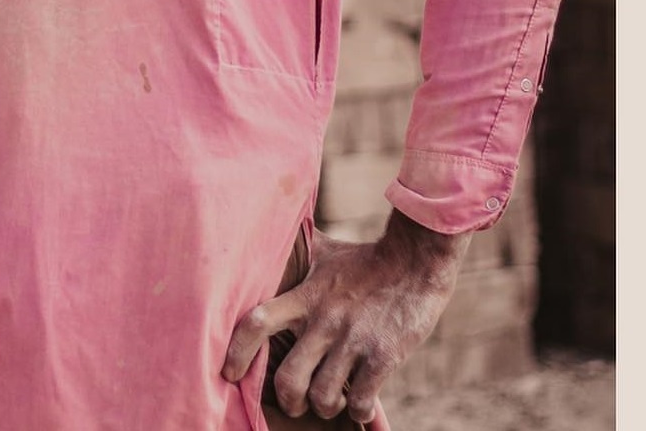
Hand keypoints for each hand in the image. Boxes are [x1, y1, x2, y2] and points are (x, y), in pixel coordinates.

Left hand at [223, 212, 469, 422]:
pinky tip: (362, 403)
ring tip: (332, 401)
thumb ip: (296, 253)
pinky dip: (359, 412)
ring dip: (325, 407)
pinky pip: (361, 403)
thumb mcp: (323, 252)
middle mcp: (324, 320)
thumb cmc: (364, 259)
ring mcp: (353, 340)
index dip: (237, 352)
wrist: (416, 261)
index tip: (229, 372)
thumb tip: (266, 233)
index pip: (256, 323)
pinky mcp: (383, 356)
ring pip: (322, 398)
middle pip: (288, 379)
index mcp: (305, 296)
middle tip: (296, 400)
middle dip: (288, 400)